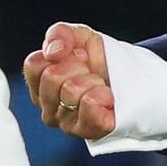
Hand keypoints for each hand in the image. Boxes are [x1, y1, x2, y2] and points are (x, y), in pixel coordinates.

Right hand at [22, 21, 115, 140]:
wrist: (132, 78)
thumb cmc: (100, 61)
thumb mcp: (80, 37)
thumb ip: (60, 34)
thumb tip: (53, 51)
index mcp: (40, 83)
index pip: (34, 65)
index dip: (61, 54)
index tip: (78, 56)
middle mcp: (48, 106)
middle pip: (51, 77)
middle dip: (77, 67)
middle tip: (90, 72)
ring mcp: (65, 123)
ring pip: (71, 91)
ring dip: (92, 80)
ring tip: (99, 85)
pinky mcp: (88, 131)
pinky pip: (90, 106)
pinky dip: (103, 94)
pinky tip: (107, 97)